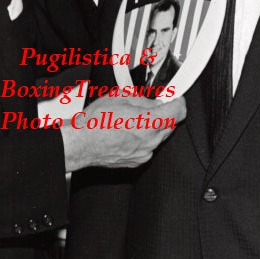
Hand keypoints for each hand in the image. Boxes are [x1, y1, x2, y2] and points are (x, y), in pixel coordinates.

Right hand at [60, 96, 185, 171]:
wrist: (80, 143)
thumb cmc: (95, 123)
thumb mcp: (121, 97)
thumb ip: (143, 100)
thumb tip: (153, 103)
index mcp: (149, 122)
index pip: (178, 112)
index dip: (178, 102)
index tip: (176, 99)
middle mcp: (150, 140)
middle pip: (170, 125)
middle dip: (163, 114)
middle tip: (151, 106)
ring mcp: (144, 153)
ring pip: (158, 137)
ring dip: (152, 127)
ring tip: (133, 119)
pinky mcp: (136, 161)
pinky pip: (147, 147)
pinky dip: (143, 139)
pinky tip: (127, 132)